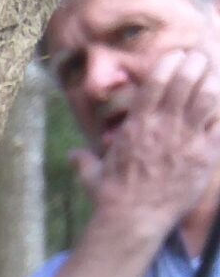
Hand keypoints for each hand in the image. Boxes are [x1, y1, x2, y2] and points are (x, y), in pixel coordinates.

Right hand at [72, 46, 219, 242]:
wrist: (134, 221)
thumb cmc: (112, 197)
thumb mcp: (93, 175)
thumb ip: (86, 160)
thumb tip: (72, 156)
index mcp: (138, 124)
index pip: (158, 79)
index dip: (170, 61)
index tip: (177, 55)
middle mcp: (163, 126)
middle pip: (187, 80)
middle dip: (196, 64)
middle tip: (200, 60)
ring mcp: (186, 140)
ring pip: (209, 97)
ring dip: (212, 84)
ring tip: (212, 79)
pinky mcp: (204, 156)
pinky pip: (219, 125)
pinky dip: (219, 116)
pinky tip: (216, 114)